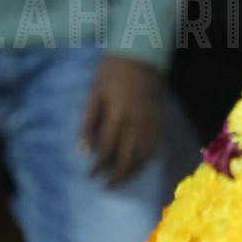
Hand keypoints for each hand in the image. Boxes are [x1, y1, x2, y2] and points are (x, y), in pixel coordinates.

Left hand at [80, 53, 162, 184]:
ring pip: (144, 154)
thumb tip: (81, 150)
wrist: (141, 55)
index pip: (107, 148)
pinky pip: (156, 145)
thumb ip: (88, 122)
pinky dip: (148, 159)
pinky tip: (140, 165)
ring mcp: (151, 122)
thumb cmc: (111, 72)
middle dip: (117, 175)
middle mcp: (136, 122)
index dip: (98, 165)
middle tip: (107, 187)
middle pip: (128, 156)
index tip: (90, 176)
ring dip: (133, 171)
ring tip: (122, 180)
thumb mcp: (94, 93)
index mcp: (117, 114)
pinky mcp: (160, 119)